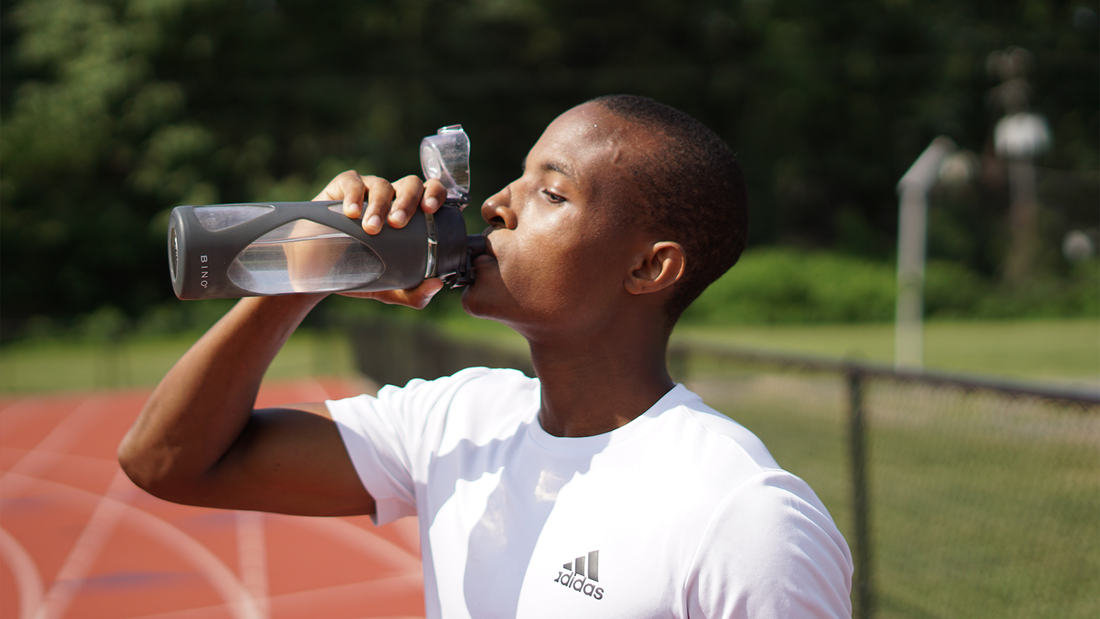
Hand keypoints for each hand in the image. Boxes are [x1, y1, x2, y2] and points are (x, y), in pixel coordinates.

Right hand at [309, 170, 447, 307]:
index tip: (430, 210)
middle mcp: (394, 198)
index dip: (435, 194)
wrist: (322, 272)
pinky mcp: (342, 187)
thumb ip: (415, 294)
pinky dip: (354, 195)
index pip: (432, 192)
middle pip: (410, 184)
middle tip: (397, 223)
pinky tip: (351, 213)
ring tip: (371, 228)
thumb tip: (436, 286)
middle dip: (407, 201)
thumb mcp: (390, 288)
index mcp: (412, 215)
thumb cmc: (363, 273)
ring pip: (382, 185)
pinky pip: (353, 182)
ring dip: (379, 205)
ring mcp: (369, 190)